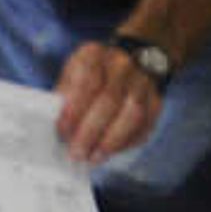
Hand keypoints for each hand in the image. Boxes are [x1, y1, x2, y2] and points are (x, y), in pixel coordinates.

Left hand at [53, 37, 163, 167]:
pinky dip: (127, 143)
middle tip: (77, 153)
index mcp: (95, 54)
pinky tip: (111, 152)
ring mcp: (143, 83)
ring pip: (132, 114)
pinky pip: (145, 125)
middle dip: (91, 131)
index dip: (74, 109)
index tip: (63, 132)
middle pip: (109, 100)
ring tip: (94, 157)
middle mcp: (122, 65)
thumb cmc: (94, 72)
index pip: (86, 81)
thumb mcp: (72, 72)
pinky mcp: (155, 101)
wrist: (132, 59)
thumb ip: (64, 94)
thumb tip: (55, 121)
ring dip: (111, 141)